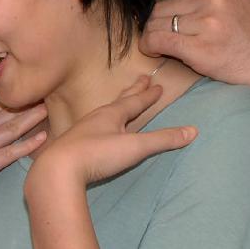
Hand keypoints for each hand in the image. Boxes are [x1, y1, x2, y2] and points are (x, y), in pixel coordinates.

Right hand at [0, 100, 47, 207]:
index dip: (20, 97)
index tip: (37, 90)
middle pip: (10, 110)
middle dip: (32, 101)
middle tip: (54, 92)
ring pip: (14, 127)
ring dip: (35, 117)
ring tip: (54, 108)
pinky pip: (9, 153)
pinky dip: (28, 144)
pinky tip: (43, 137)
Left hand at [26, 77, 196, 189]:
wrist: (57, 170)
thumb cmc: (98, 154)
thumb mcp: (135, 146)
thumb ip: (163, 139)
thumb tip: (193, 130)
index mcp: (113, 114)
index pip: (135, 101)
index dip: (148, 94)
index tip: (157, 84)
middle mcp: (98, 117)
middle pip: (119, 100)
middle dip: (133, 91)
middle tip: (142, 79)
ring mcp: (83, 130)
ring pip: (104, 112)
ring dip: (116, 105)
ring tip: (121, 102)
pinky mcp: (73, 145)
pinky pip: (92, 127)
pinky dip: (102, 123)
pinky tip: (98, 130)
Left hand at [140, 0, 249, 102]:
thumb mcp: (238, 5)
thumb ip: (209, 2)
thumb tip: (171, 10)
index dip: (172, 16)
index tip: (178, 31)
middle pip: (163, 8)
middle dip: (160, 27)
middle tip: (165, 43)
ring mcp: (207, 21)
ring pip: (158, 25)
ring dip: (157, 39)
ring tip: (167, 52)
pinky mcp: (201, 47)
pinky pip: (160, 42)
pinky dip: (151, 48)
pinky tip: (155, 55)